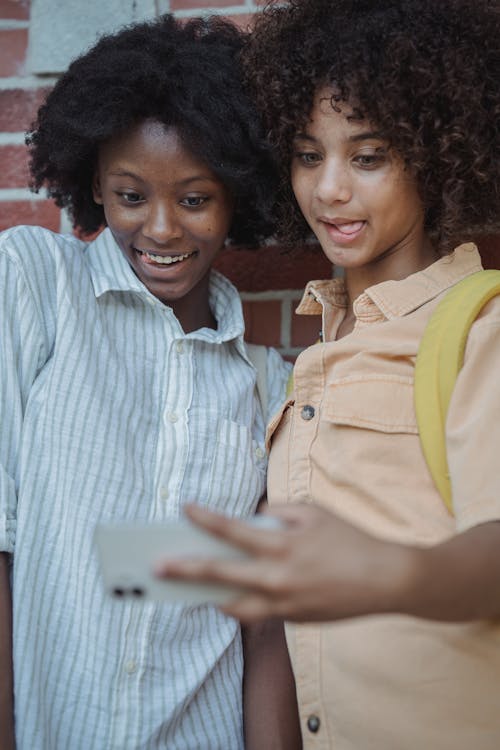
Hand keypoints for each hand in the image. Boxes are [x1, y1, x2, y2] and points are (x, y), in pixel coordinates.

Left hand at [155, 502, 413, 622]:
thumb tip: (251, 521)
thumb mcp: (314, 512)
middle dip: (185, 569)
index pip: (232, 530)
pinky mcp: (294, 620)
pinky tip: (228, 593)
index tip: (184, 509)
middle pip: (220, 576)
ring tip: (187, 588)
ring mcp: (285, 604)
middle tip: (157, 567)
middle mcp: (278, 578)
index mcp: (283, 545)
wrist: (387, 580)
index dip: (204, 519)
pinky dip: (241, 602)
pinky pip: (259, 613)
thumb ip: (278, 513)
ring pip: (234, 606)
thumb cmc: (350, 540)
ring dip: (209, 596)